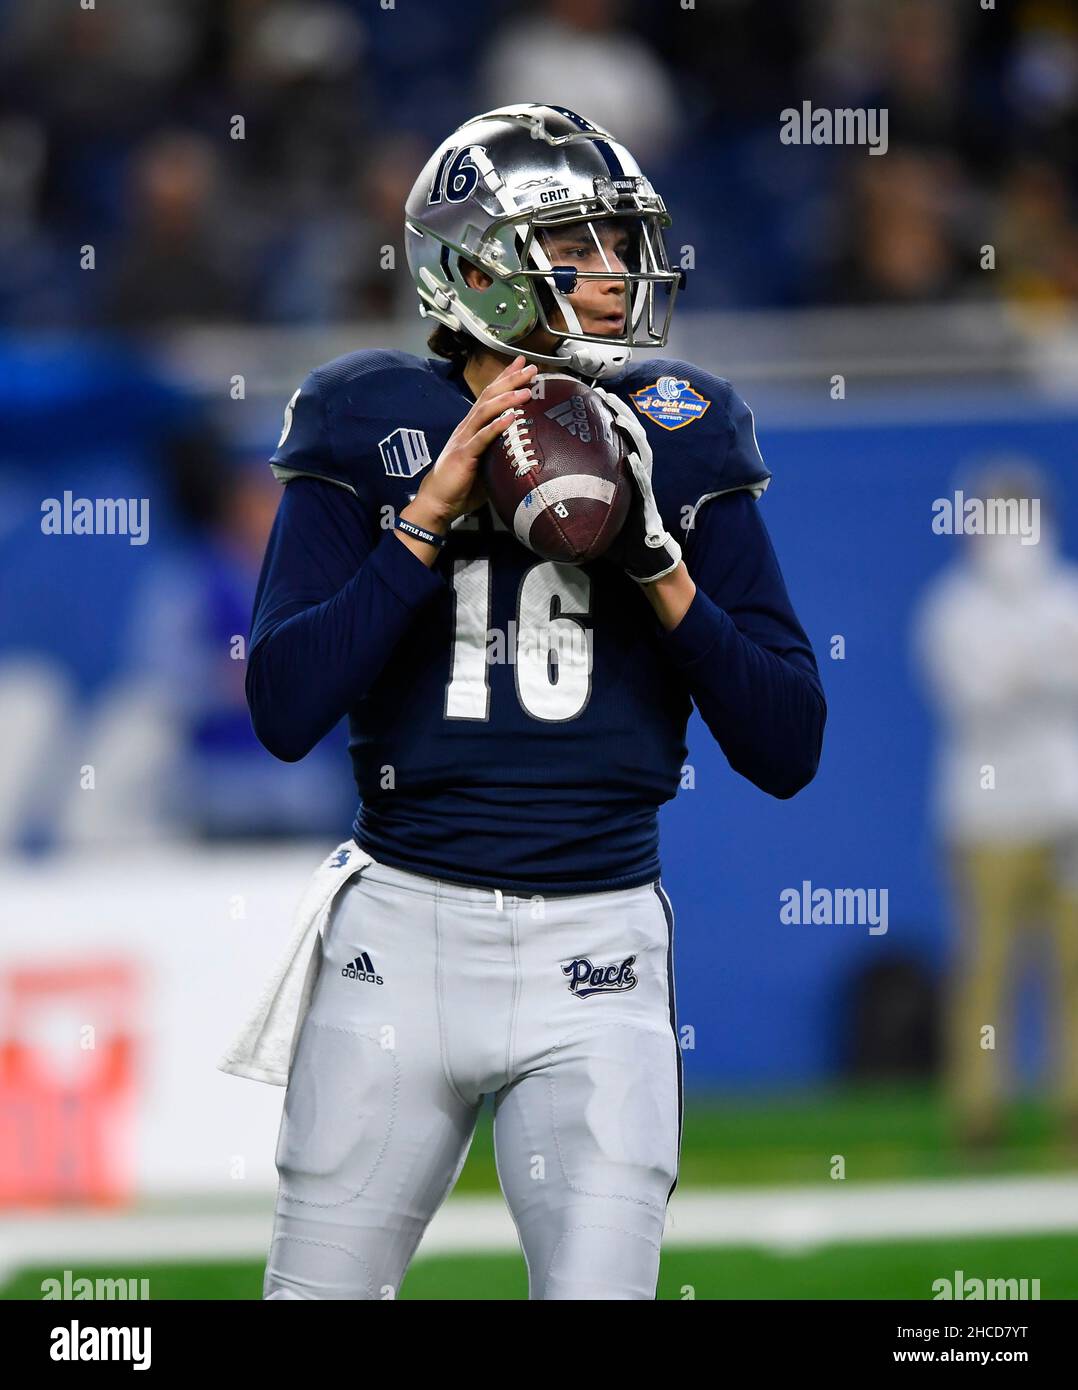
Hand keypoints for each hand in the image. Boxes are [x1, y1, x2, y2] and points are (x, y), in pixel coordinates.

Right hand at [409, 356, 537, 529]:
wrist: (437, 502)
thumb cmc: (462, 486)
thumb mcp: (486, 464)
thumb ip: (501, 452)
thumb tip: (525, 451)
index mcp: (472, 427)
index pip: (490, 396)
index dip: (504, 378)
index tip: (522, 365)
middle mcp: (467, 427)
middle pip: (489, 396)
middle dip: (510, 379)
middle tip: (530, 367)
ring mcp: (464, 439)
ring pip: (486, 411)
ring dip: (507, 398)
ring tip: (526, 389)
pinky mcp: (464, 455)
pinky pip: (482, 438)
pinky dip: (497, 426)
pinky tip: (511, 418)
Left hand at [593, 385, 681, 583]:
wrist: (641, 555)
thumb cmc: (616, 534)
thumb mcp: (593, 509)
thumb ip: (576, 494)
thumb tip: (541, 490)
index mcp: (622, 470)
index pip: (613, 437)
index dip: (605, 416)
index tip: (590, 397)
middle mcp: (635, 471)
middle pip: (630, 435)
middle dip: (619, 412)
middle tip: (604, 395)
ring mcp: (643, 483)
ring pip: (640, 451)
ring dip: (631, 433)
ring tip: (619, 417)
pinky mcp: (648, 500)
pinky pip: (643, 482)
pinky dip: (638, 470)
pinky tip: (632, 459)